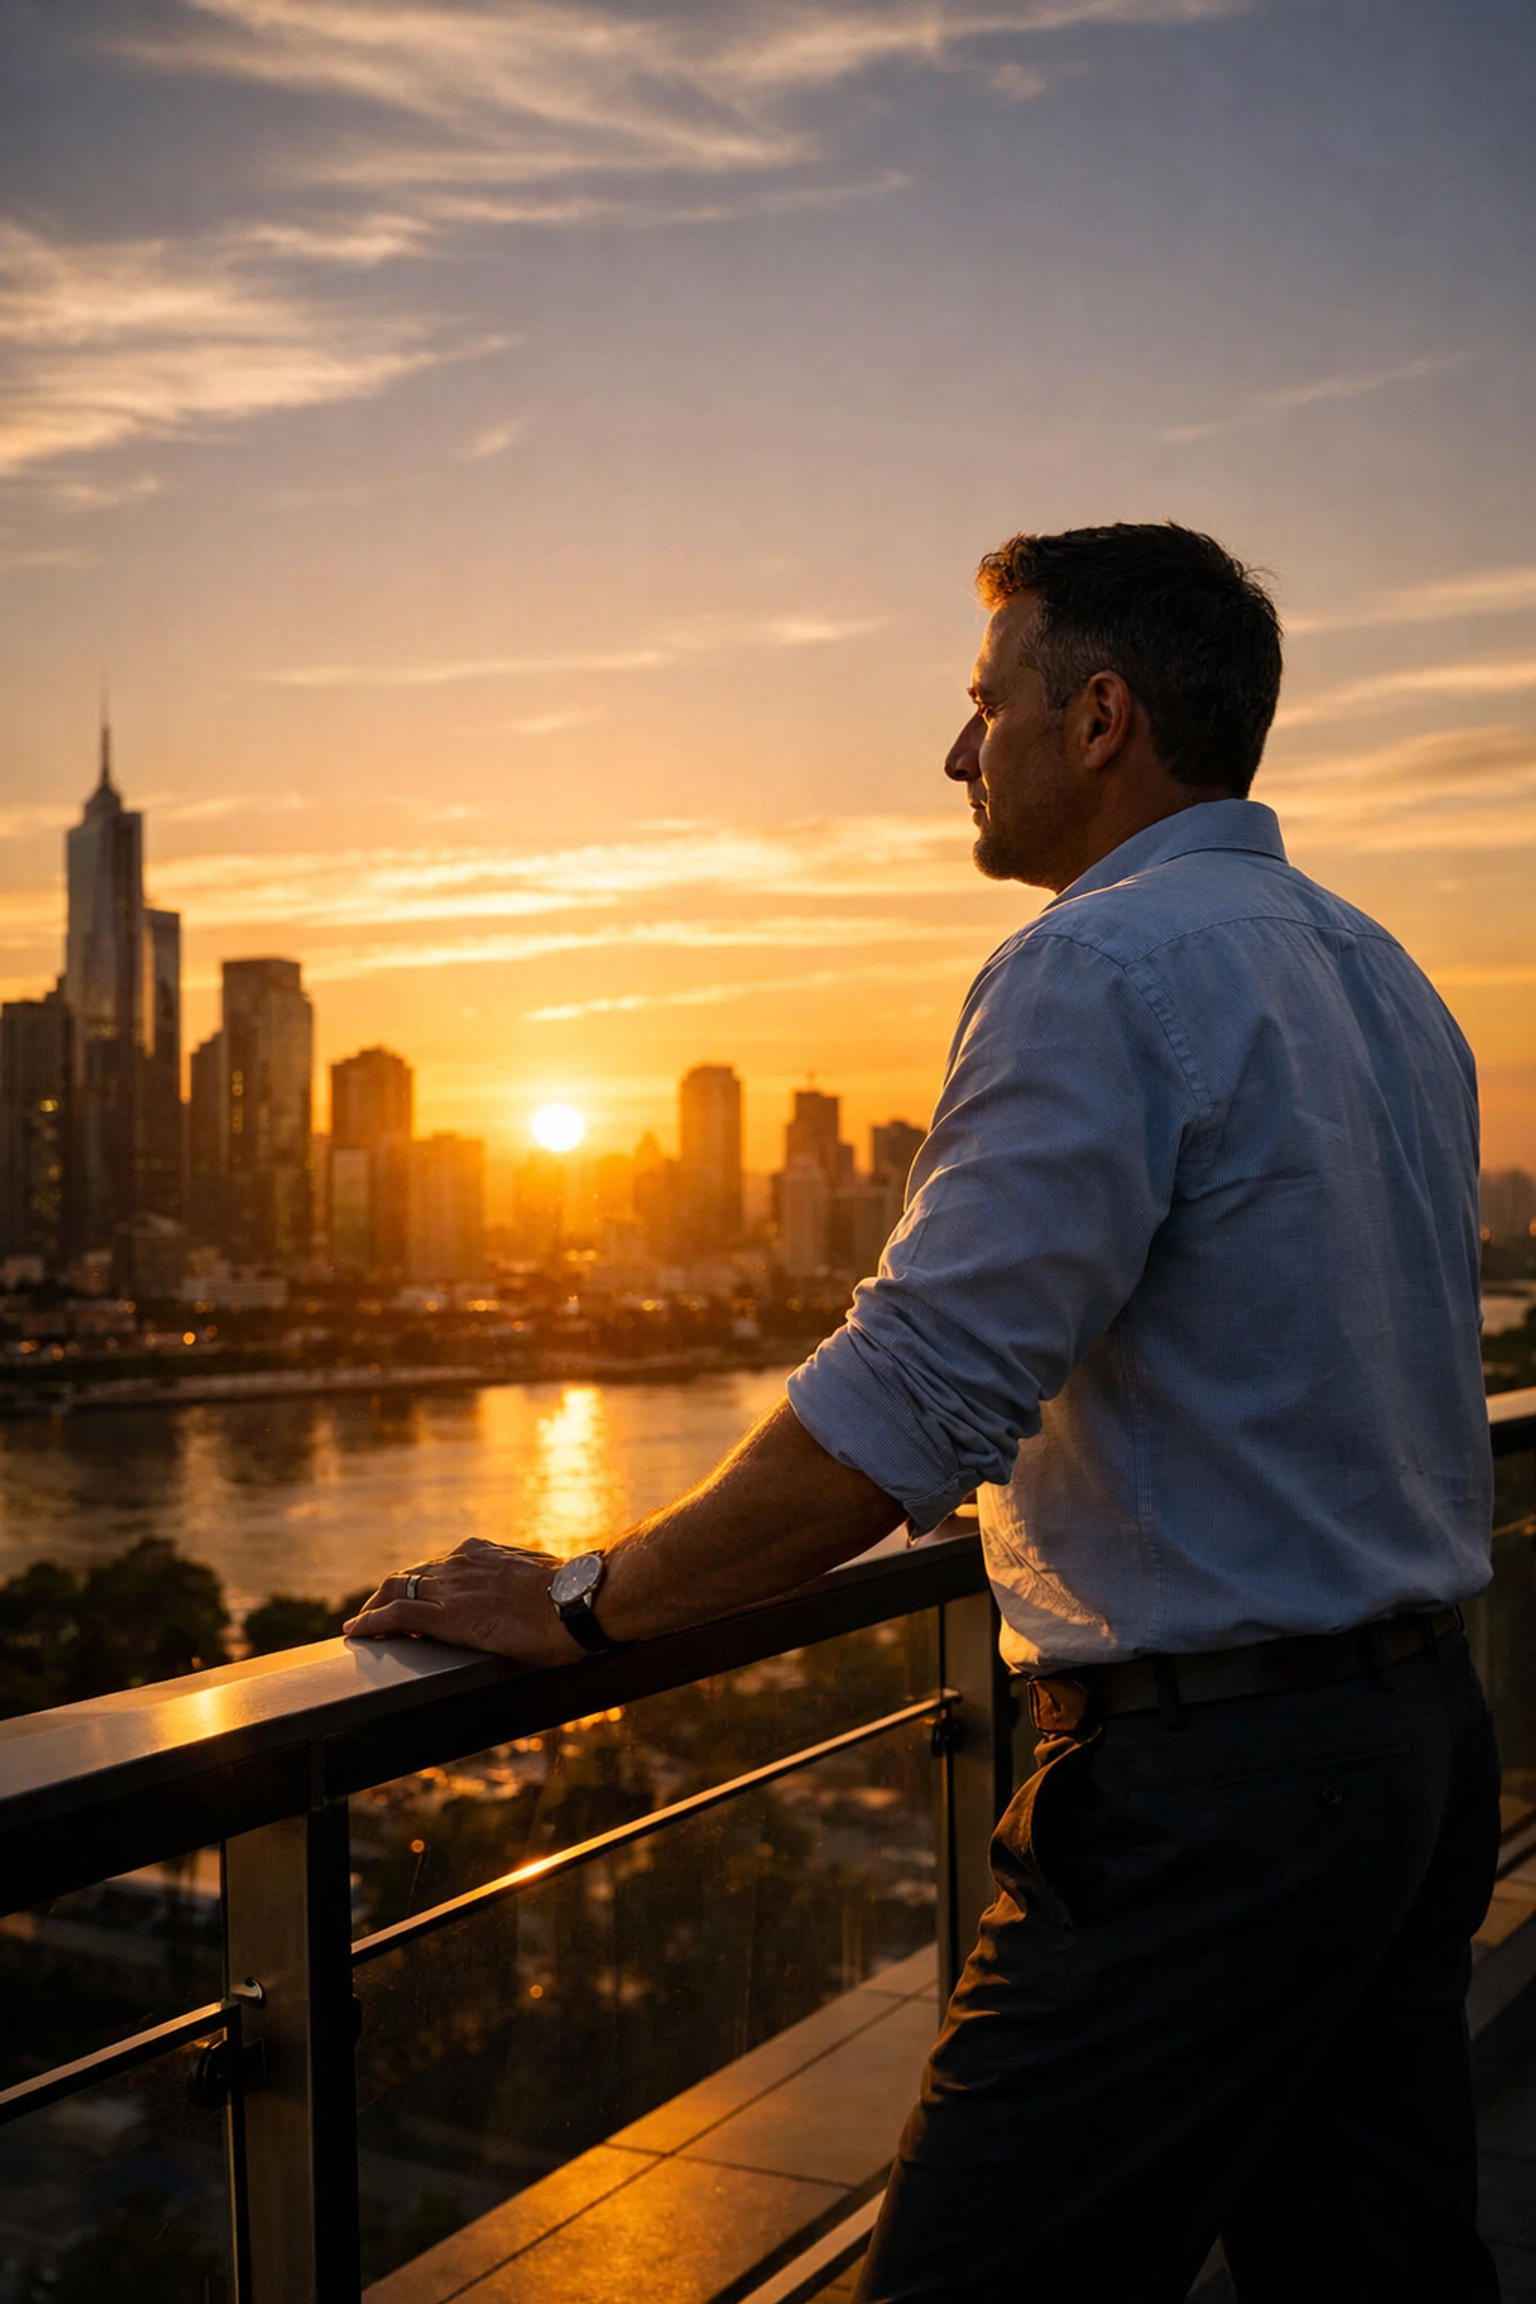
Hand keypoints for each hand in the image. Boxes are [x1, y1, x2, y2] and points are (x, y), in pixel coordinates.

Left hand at [343, 1537, 584, 1667]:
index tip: (412, 1595)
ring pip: (396, 1589)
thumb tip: (529, 1591)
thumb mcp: (540, 1577)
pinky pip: (397, 1614)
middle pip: (411, 1574)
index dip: (420, 1581)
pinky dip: (371, 1622)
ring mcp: (451, 1587)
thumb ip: (521, 1579)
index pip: (438, 1565)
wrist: (578, 1601)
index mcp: (482, 1553)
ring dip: (373, 1608)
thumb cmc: (571, 1594)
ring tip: (361, 1625)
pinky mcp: (448, 1615)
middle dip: (389, 1593)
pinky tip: (356, 1633)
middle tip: (376, 1613)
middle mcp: (461, 1563)